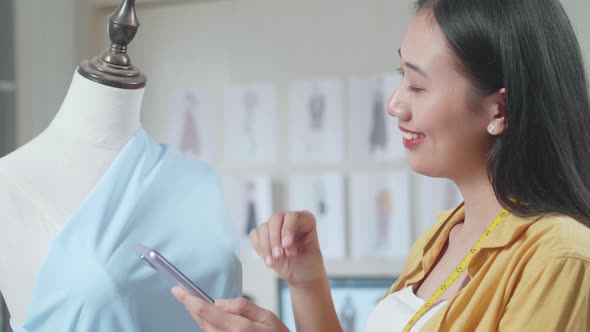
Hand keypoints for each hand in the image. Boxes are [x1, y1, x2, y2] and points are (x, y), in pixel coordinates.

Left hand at [172, 287, 288, 331]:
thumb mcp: (268, 316)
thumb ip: (243, 306)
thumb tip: (219, 302)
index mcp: (240, 329)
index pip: (207, 312)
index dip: (190, 300)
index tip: (178, 290)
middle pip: (202, 322)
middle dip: (192, 308)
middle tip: (185, 295)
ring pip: (205, 331)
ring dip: (199, 318)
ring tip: (198, 306)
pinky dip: (208, 327)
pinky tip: (210, 320)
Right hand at [250, 210, 325, 286]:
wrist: (301, 274)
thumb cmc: (309, 263)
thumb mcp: (311, 256)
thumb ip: (299, 248)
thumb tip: (283, 244)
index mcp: (305, 220)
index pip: (292, 217)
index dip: (287, 230)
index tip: (286, 246)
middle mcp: (289, 220)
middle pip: (275, 219)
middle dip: (274, 239)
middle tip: (279, 255)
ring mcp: (275, 227)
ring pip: (263, 228)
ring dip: (266, 247)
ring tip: (273, 262)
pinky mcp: (264, 235)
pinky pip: (255, 235)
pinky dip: (260, 248)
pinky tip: (269, 259)